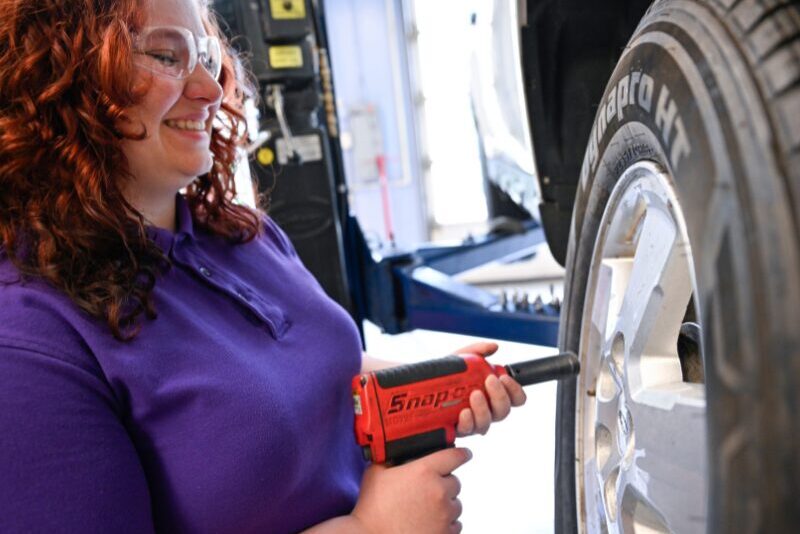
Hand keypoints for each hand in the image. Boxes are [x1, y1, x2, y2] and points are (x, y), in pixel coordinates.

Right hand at [351, 447, 470, 533]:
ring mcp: (444, 514)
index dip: (461, 454)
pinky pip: (455, 525)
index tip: (465, 454)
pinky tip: (428, 525)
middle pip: (455, 483)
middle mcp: (439, 490)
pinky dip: (446, 525)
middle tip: (425, 492)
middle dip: (443, 485)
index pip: (454, 456)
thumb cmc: (372, 508)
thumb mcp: (376, 473)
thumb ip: (392, 459)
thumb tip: (398, 453)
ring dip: (445, 506)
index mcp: (424, 471)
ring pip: (456, 505)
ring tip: (424, 512)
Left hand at [453, 342, 526, 435]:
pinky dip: (468, 421)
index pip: (515, 399)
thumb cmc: (444, 376)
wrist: (419, 388)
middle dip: (500, 396)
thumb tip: (494, 347)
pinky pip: (467, 430)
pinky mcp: (457, 430)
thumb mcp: (459, 359)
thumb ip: (477, 351)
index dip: (516, 390)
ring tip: (475, 394)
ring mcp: (472, 422)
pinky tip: (464, 412)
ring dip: (483, 408)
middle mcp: (485, 411)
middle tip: (489, 380)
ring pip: (486, 423)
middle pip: (503, 411)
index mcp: (492, 395)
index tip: (504, 377)